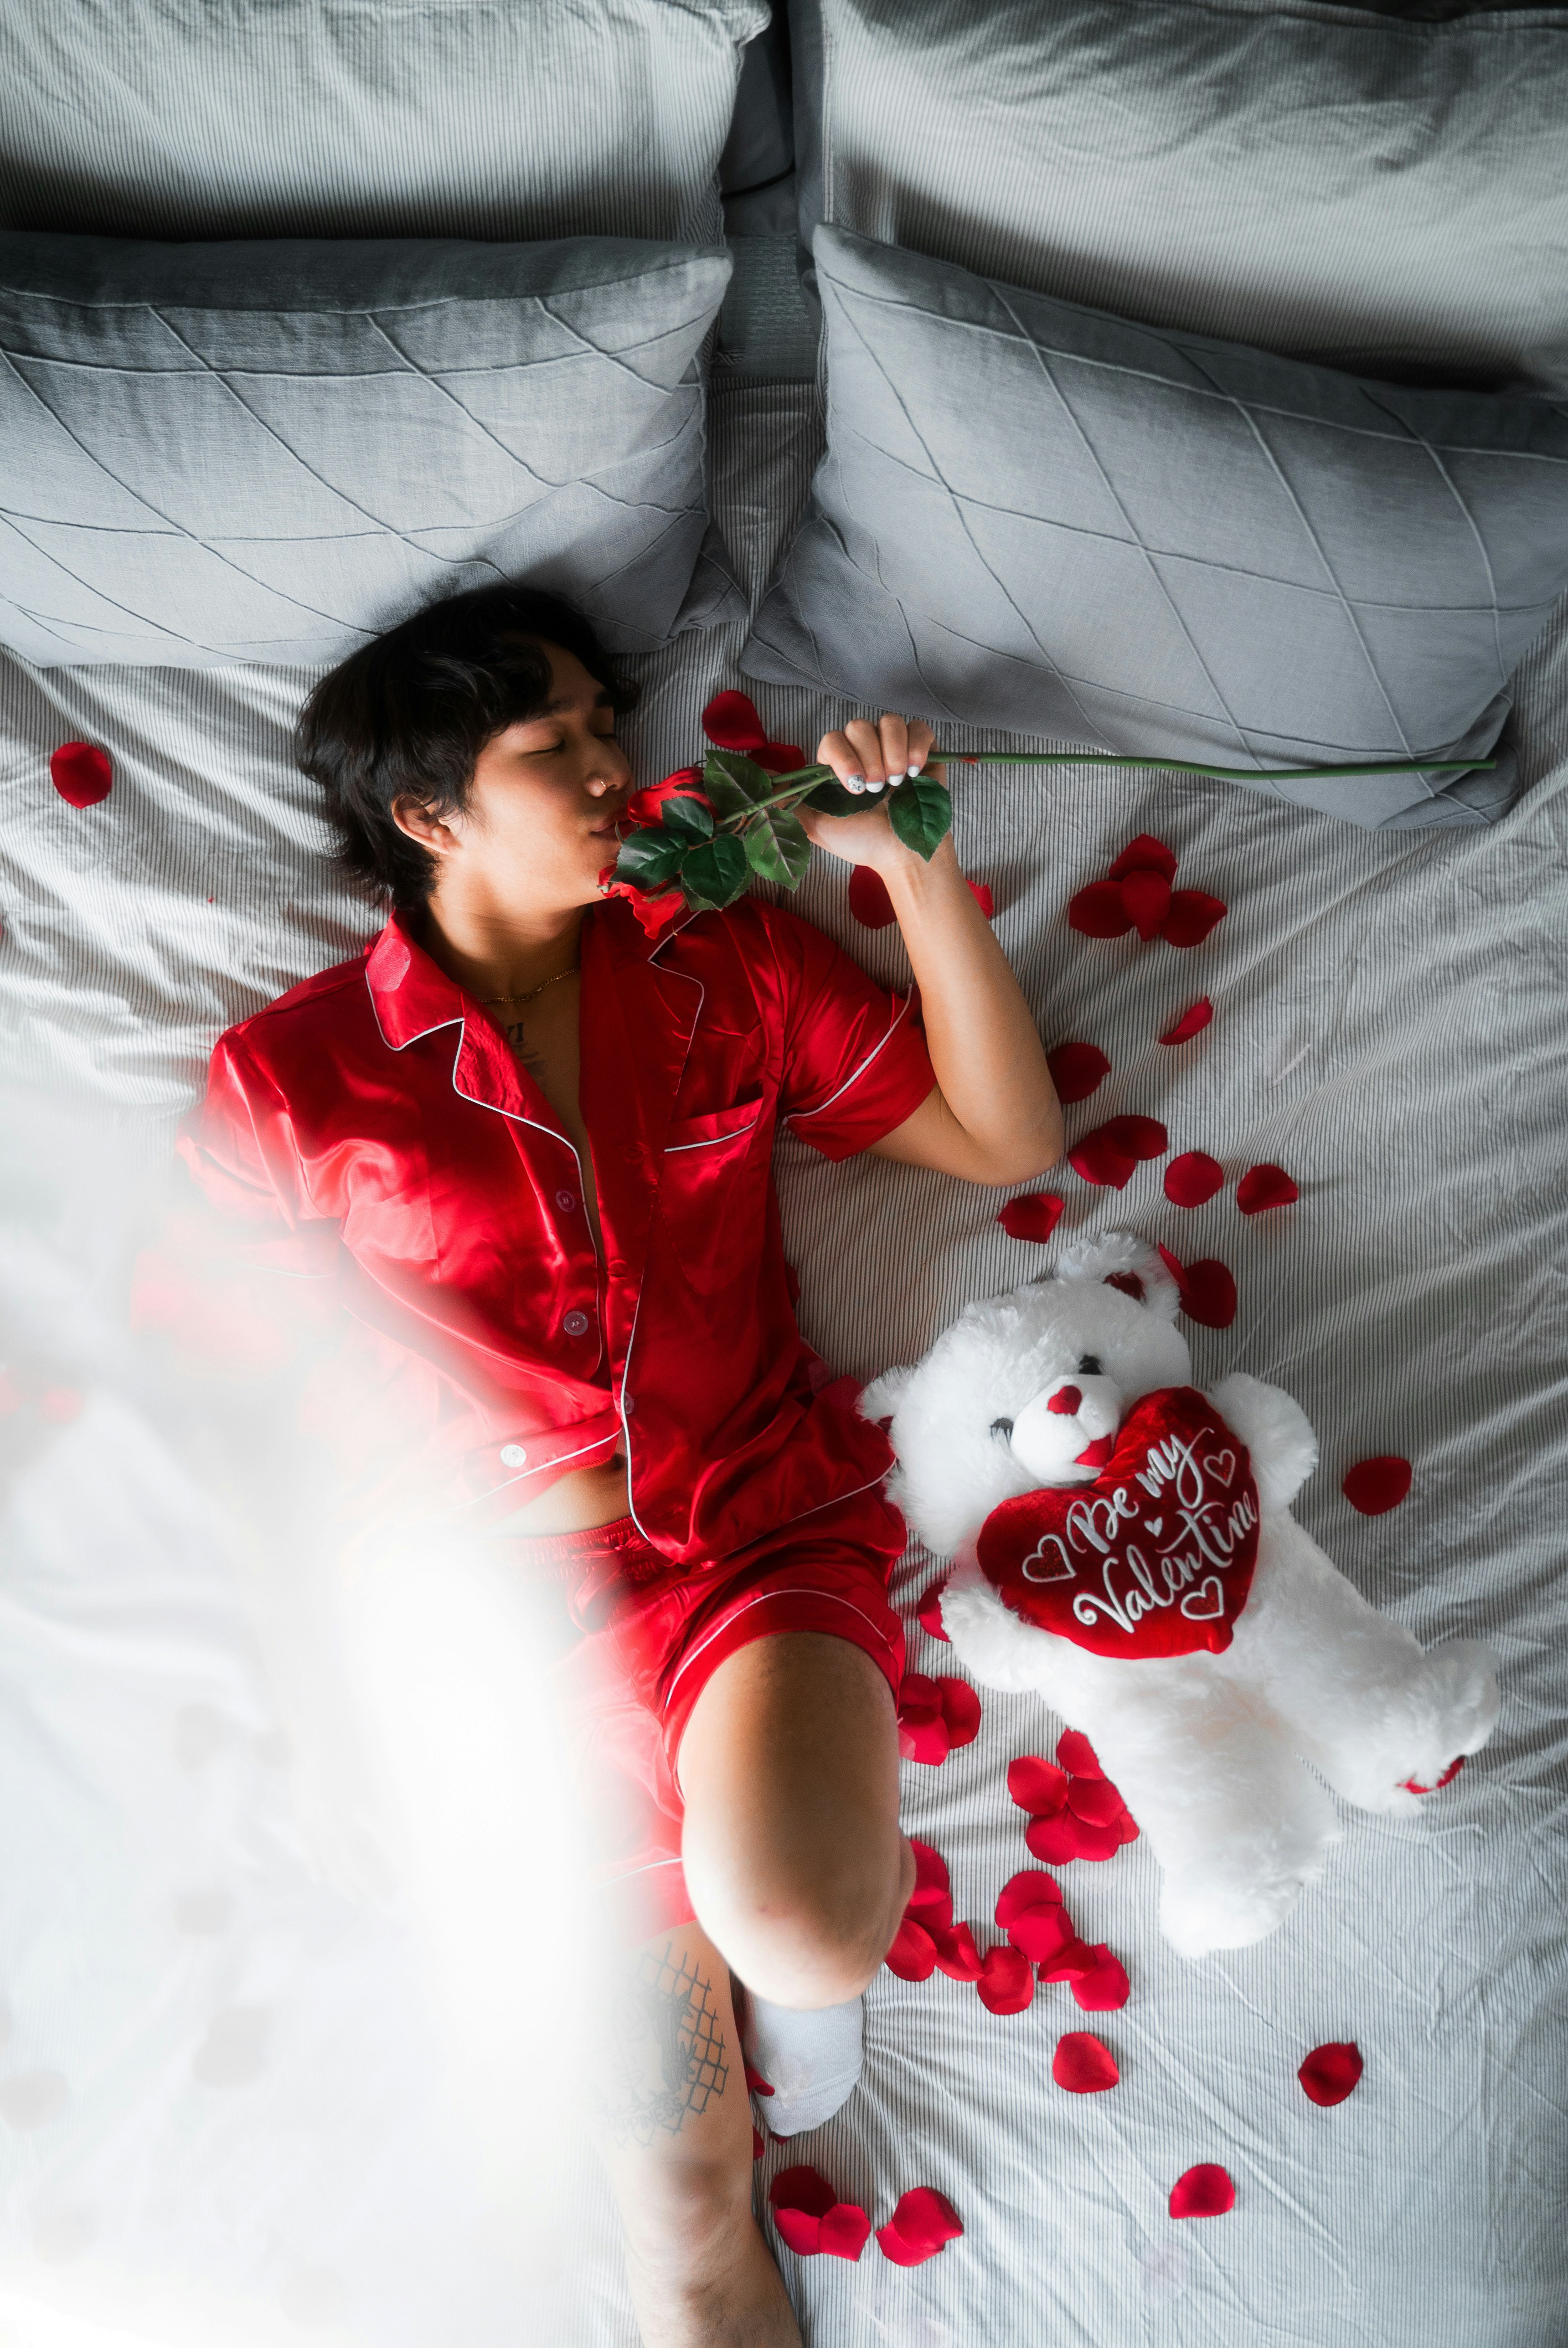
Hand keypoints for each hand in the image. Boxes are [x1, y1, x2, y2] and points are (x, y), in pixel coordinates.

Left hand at [795, 713, 944, 872]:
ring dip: (893, 752)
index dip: (843, 757)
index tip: (854, 787)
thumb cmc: (861, 841)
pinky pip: (918, 728)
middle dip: (869, 758)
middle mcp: (863, 750)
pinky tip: (915, 772)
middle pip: (859, 726)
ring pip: (889, 722)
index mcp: (837, 764)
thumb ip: (788, 802)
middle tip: (877, 788)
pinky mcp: (921, 748)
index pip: (833, 739)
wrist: (903, 855)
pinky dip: (917, 747)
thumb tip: (758, 778)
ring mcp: (892, 747)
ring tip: (898, 782)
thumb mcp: (816, 826)